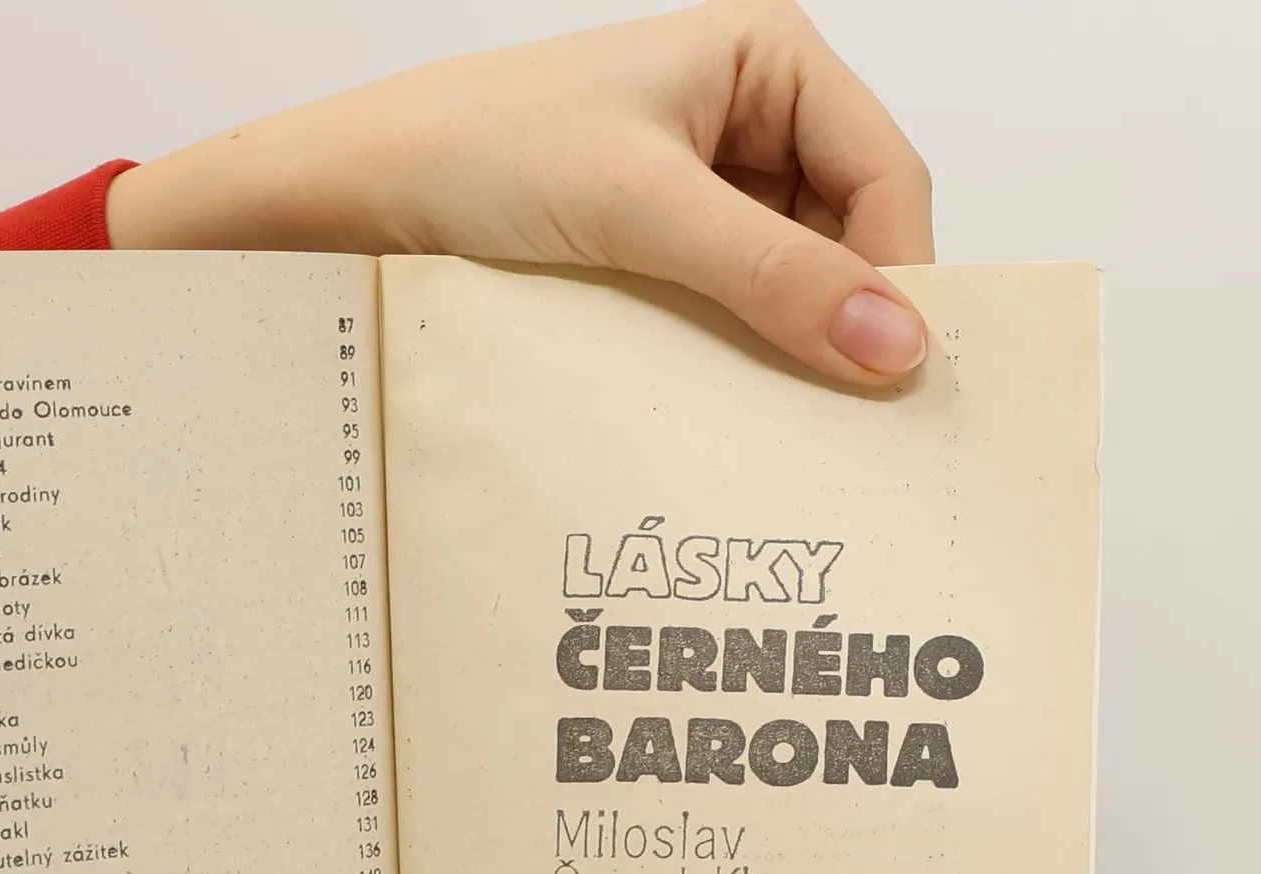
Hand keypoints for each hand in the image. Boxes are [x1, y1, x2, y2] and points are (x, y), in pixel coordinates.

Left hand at [107, 0, 931, 385]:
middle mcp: (745, 123)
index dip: (902, 272)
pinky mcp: (655, 258)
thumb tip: (894, 341)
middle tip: (854, 423)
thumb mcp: (642, 209)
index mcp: (767, 61)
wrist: (358, 200)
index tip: (899, 373)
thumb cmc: (477, 155)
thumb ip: (771, 275)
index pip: (883, 174)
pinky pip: (727, 314)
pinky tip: (727, 408)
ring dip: (787, 351)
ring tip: (788, 426)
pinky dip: (735, 361)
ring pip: (788, 285)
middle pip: (845, 236)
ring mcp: (700, 196)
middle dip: (846, 319)